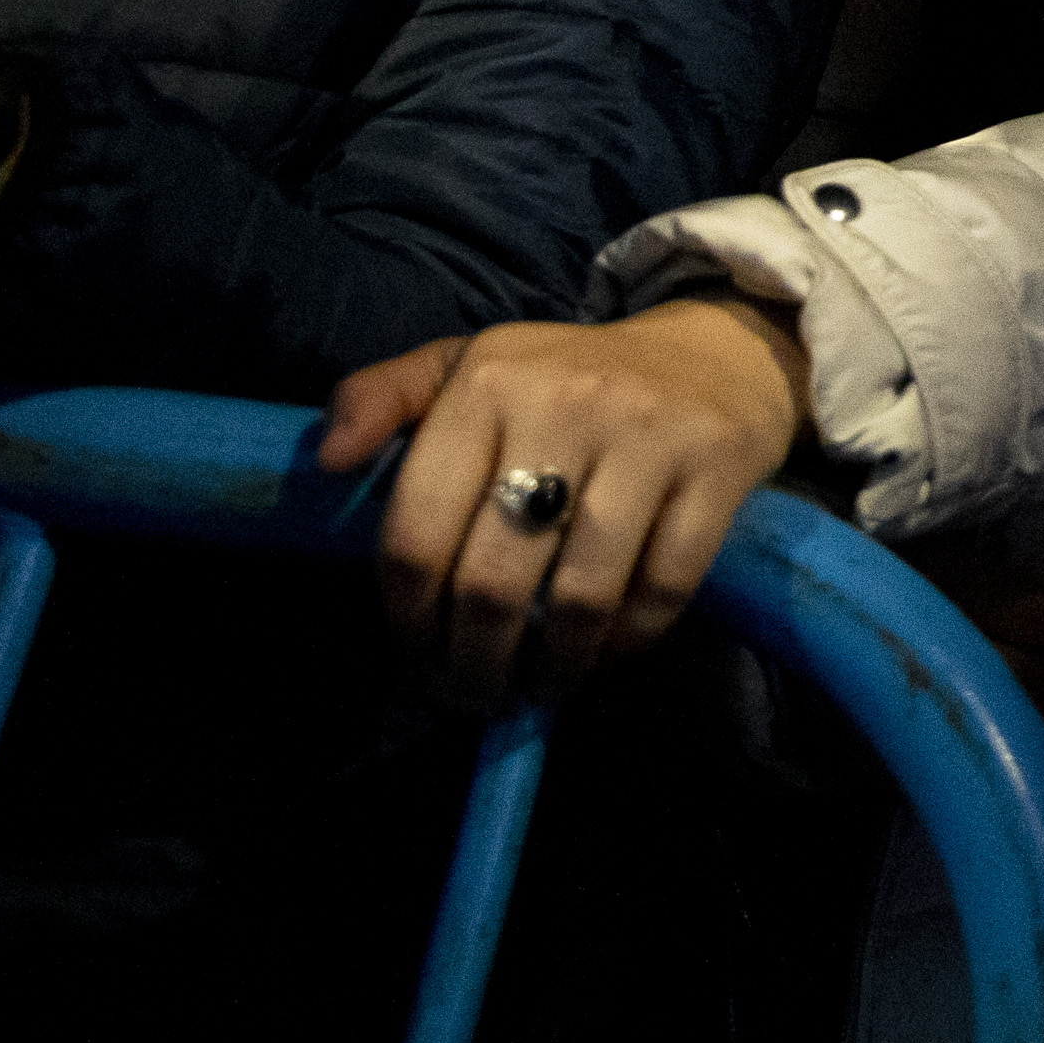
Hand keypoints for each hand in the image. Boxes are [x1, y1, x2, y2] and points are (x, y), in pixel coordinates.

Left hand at [327, 295, 814, 706]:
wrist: (718, 351)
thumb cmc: (570, 377)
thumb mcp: (470, 366)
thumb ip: (383, 396)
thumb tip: (326, 461)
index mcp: (488, 382)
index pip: (416, 533)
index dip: (407, 617)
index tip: (418, 651)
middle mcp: (566, 404)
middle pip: (494, 581)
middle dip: (475, 662)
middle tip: (473, 691)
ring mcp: (648, 438)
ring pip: (582, 597)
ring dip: (554, 666)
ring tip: (540, 684)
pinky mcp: (717, 469)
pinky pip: (663, 588)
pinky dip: (629, 640)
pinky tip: (607, 649)